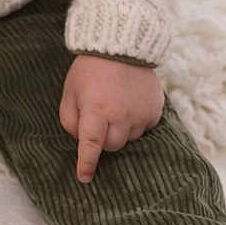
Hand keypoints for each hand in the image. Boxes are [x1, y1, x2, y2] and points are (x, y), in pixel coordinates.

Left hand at [59, 55, 163, 183]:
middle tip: (99, 120)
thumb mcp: (70, 92)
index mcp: (96, 110)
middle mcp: (121, 115)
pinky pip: (144, 129)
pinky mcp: (155, 111)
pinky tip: (130, 104)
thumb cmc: (90, 71)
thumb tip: (81, 142)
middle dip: (103, 139)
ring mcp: (141, 114)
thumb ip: (70, 120)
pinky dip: (135, 123)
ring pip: (129, 139)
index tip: (84, 178)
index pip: (91, 145)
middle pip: (112, 146)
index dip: (87, 163)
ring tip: (115, 106)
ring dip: (120, 130)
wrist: (121, 46)